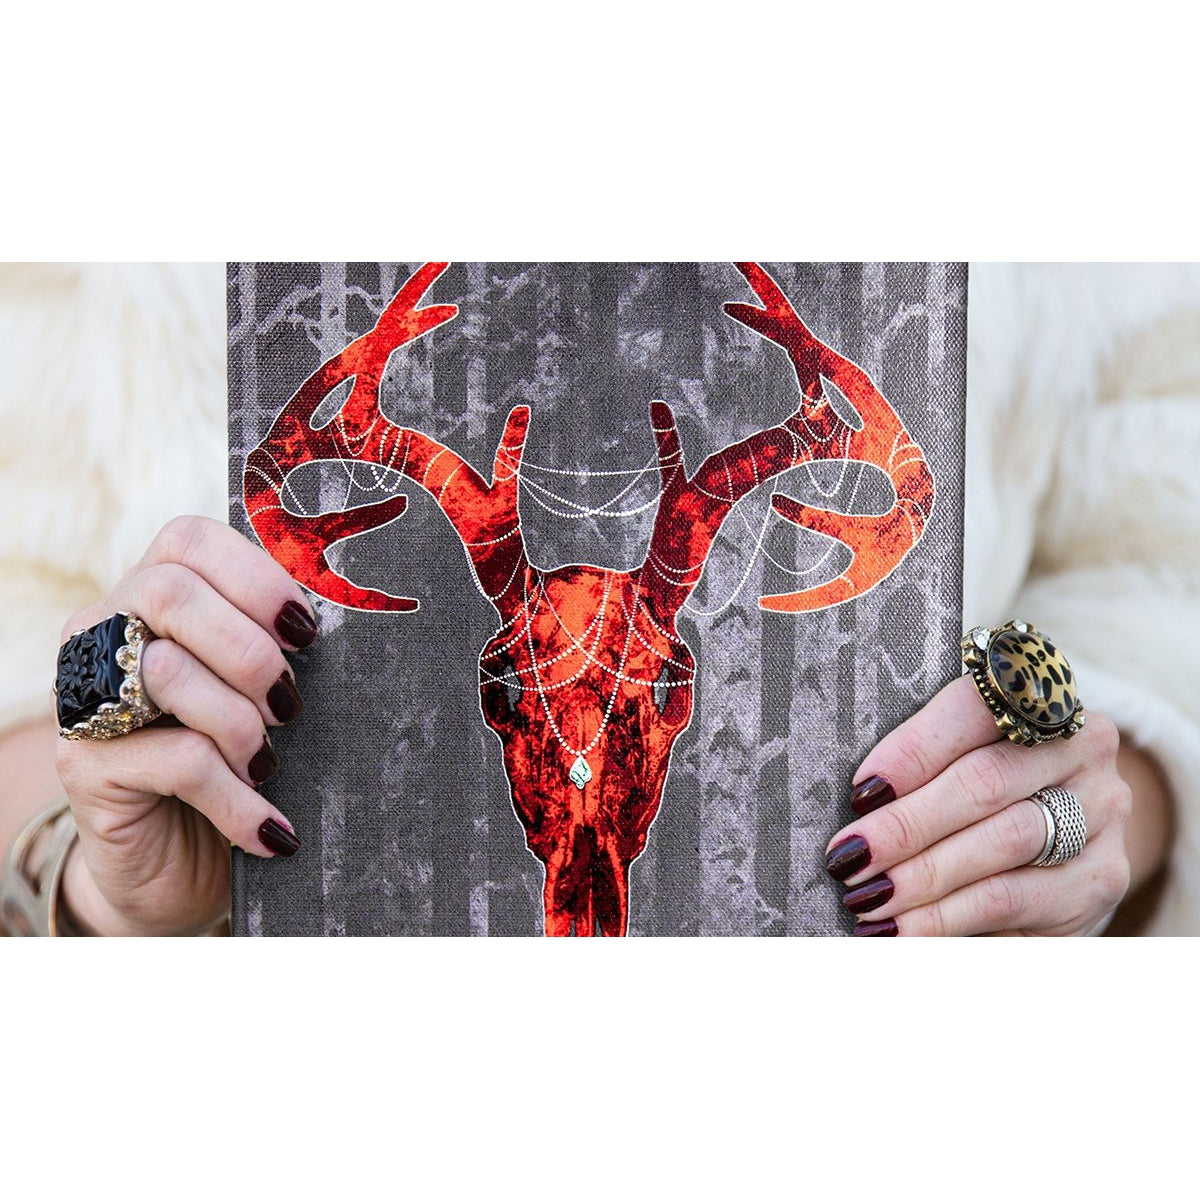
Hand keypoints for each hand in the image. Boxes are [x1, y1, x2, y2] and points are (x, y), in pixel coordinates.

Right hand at [55, 516, 316, 934]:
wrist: (179, 863)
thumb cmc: (238, 759)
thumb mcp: (261, 694)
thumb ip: (281, 645)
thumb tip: (354, 611)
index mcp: (151, 594)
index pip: (188, 540)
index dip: (256, 577)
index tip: (307, 631)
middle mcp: (104, 631)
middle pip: (170, 593)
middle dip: (249, 650)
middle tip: (290, 704)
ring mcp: (85, 695)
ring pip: (168, 671)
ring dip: (240, 723)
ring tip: (269, 763)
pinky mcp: (84, 763)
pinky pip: (177, 760)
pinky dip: (239, 798)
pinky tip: (270, 829)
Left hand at [825, 674, 1132, 935]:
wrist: (1056, 840)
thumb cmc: (974, 788)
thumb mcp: (950, 760)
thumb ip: (915, 768)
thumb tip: (854, 804)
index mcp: (1034, 696)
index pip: (970, 712)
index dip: (911, 752)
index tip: (858, 793)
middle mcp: (1081, 746)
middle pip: (984, 783)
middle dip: (906, 825)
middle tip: (848, 857)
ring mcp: (1100, 811)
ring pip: (1004, 842)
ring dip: (925, 875)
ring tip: (868, 898)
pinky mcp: (1102, 876)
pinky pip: (1016, 898)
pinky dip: (951, 916)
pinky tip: (905, 930)